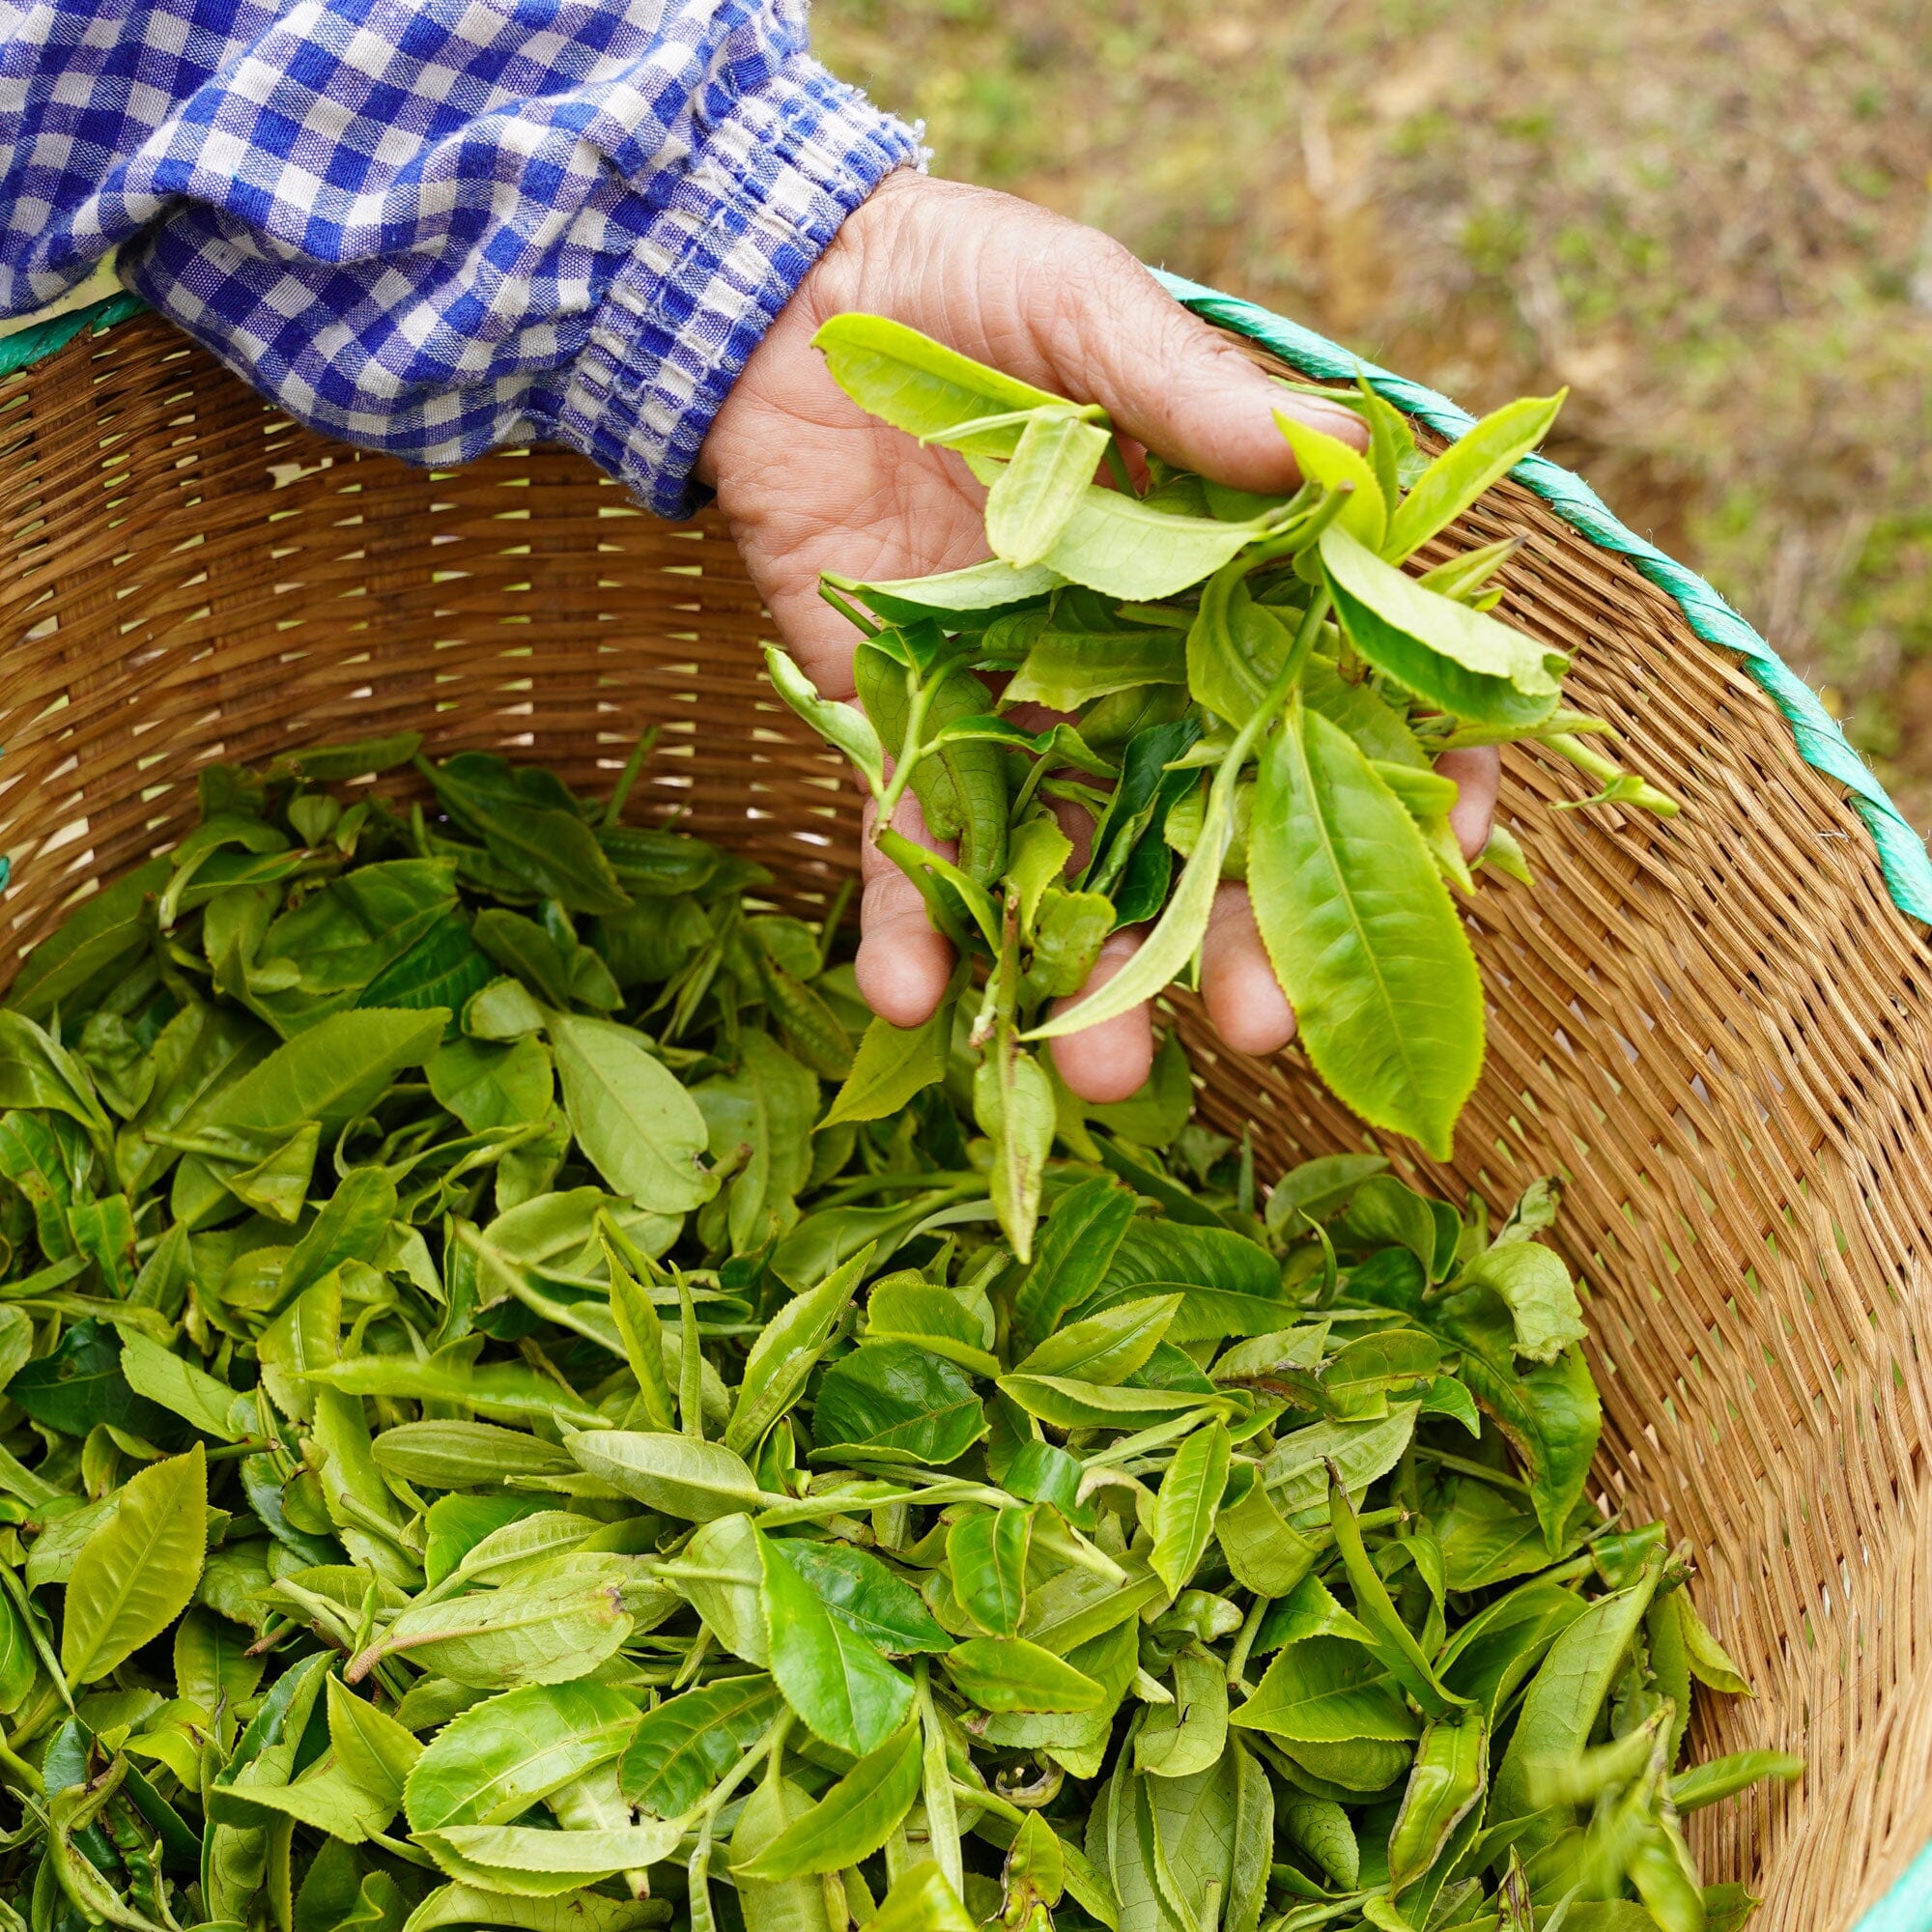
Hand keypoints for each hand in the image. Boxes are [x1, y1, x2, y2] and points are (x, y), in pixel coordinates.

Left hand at [696, 170, 1498, 1102]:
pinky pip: (914, 839)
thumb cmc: (964, 277)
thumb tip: (1318, 452)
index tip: (1443, 862)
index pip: (1350, 690)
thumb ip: (1185, 387)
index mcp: (1225, 571)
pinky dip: (913, 919)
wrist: (784, 299)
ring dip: (1092, 976)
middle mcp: (1142, 666)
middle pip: (1219, 824)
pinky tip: (920, 998)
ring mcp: (1027, 708)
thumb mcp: (1084, 307)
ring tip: (1104, 1075)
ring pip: (1080, 866)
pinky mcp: (907, 722)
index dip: (1409, 777)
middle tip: (1264, 1028)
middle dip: (1247, 934)